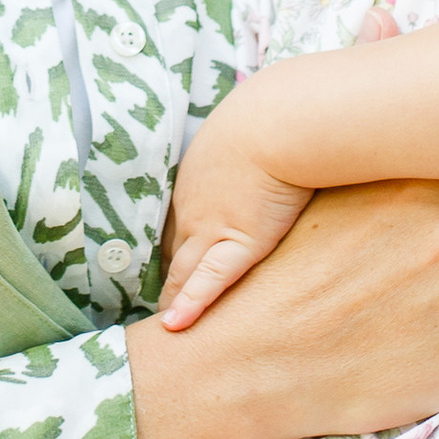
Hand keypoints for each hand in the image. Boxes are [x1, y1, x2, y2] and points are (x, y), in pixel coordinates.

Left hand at [158, 94, 312, 330]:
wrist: (281, 121)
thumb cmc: (274, 113)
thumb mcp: (250, 121)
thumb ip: (250, 135)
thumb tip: (270, 126)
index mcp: (196, 176)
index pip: (180, 219)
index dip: (177, 242)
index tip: (173, 259)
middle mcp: (195, 205)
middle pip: (175, 248)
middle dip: (166, 275)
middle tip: (157, 299)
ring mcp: (214, 227)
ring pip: (184, 270)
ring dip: (172, 296)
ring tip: (162, 322)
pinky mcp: (241, 244)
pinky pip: (209, 281)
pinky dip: (190, 304)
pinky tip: (174, 326)